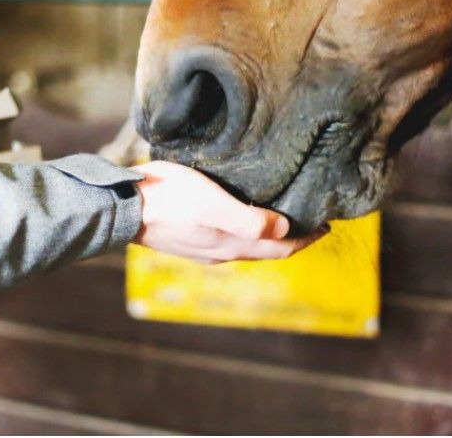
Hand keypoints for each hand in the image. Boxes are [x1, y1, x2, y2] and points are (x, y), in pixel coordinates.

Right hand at [132, 160, 322, 263]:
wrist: (124, 208)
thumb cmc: (169, 199)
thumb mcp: (213, 203)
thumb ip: (249, 221)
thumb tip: (284, 229)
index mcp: (233, 245)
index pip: (281, 248)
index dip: (306, 239)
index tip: (326, 225)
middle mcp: (223, 252)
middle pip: (268, 250)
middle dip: (293, 239)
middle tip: (312, 222)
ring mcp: (205, 249)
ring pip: (249, 247)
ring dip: (271, 238)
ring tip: (284, 219)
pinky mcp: (190, 239)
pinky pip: (230, 241)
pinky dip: (249, 234)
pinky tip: (245, 219)